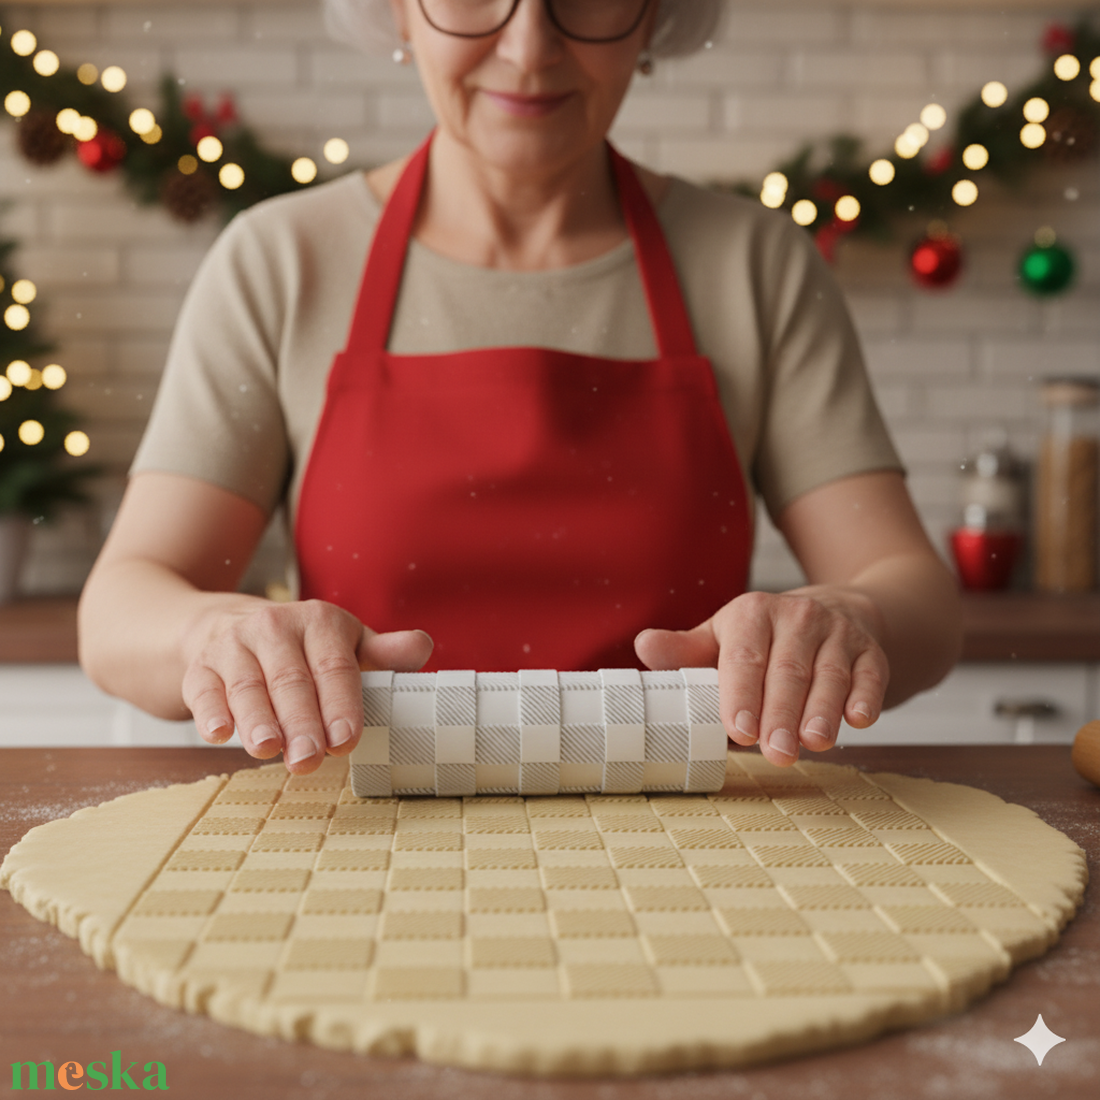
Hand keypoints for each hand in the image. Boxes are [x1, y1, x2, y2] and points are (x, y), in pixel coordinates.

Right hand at [181, 598, 432, 773]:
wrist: (231, 626)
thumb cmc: (305, 649)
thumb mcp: (347, 644)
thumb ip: (384, 653)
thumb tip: (422, 646)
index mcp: (320, 621)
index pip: (334, 666)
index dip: (341, 703)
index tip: (346, 738)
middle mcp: (275, 626)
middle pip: (291, 680)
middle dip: (301, 722)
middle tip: (309, 759)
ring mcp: (234, 645)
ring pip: (248, 685)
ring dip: (257, 720)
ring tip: (268, 750)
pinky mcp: (201, 666)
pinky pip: (203, 689)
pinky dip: (210, 711)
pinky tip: (219, 733)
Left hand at [635, 587, 888, 766]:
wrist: (832, 614)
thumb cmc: (764, 640)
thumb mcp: (721, 639)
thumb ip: (684, 651)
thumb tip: (644, 646)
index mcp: (752, 613)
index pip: (744, 657)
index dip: (741, 694)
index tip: (738, 731)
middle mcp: (797, 616)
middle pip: (788, 671)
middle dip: (781, 715)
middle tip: (776, 753)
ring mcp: (838, 633)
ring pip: (830, 676)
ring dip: (822, 712)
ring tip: (815, 745)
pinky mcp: (871, 651)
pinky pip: (870, 674)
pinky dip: (866, 697)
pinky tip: (860, 720)